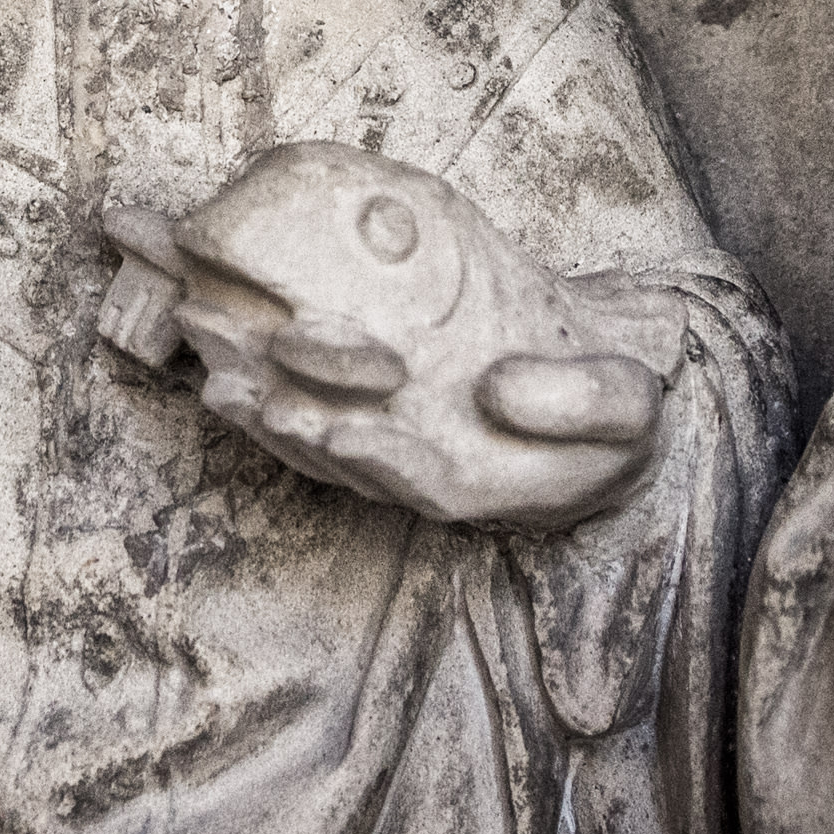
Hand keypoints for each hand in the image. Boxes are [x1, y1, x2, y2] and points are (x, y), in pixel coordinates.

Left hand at [181, 281, 667, 531]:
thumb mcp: (626, 409)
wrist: (598, 403)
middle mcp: (418, 474)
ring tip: (207, 358)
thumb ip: (574, 403)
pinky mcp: (371, 417)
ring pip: (309, 433)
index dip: (374, 460)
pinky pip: (307, 407)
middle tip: (231, 371)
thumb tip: (497, 389)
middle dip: (284, 415)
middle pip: (338, 455)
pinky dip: (264, 382)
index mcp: (480, 483)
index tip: (336, 430)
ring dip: (254, 399)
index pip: (416, 481)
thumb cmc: (612, 416)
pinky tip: (224, 351)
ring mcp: (388, 447)